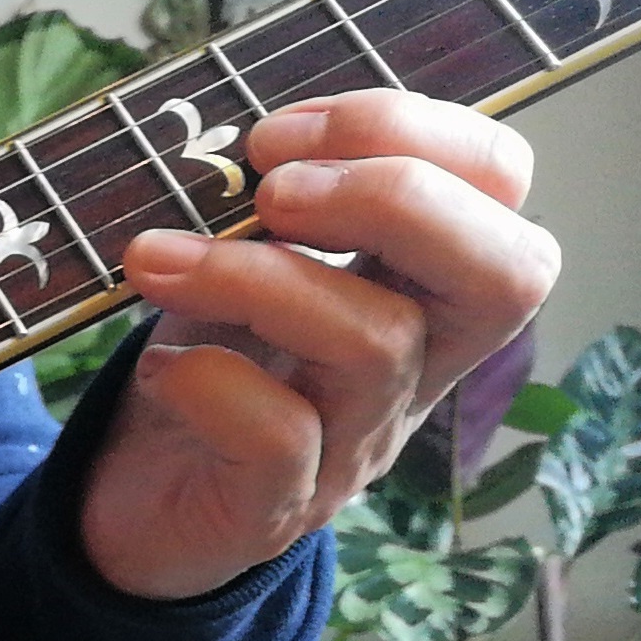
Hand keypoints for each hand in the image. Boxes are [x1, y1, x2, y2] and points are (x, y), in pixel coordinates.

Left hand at [83, 89, 558, 598]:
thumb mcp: (238, 263)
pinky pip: (280, 437)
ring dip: (256, 276)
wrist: (130, 507)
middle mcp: (415, 371)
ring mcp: (354, 447)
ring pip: (378, 342)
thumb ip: (267, 204)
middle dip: (397, 194)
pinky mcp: (276, 509)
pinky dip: (209, 382)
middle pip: (511, 270)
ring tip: (158, 263)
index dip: (412, 130)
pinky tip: (159, 369)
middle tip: (271, 189)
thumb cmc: (201, 367)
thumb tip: (254, 141)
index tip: (279, 137)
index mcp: (417, 290)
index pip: (502, 186)